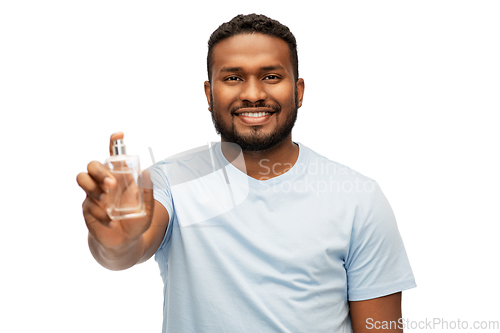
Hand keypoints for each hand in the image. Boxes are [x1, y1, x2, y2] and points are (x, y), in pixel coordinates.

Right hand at [76, 132, 154, 249]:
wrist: (123, 243)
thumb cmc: (135, 222)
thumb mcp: (146, 209)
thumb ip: (147, 193)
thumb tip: (148, 174)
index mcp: (120, 177)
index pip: (114, 157)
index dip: (114, 143)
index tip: (118, 135)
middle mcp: (104, 182)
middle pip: (93, 164)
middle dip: (100, 171)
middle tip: (112, 184)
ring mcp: (93, 194)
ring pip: (82, 178)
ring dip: (93, 187)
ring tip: (106, 200)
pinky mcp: (87, 207)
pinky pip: (88, 205)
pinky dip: (100, 213)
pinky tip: (110, 222)